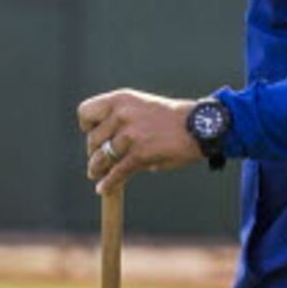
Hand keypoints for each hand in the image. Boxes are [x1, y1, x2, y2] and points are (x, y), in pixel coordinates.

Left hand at [76, 89, 201, 195]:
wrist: (200, 125)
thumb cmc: (171, 119)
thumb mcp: (141, 107)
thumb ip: (121, 120)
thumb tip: (103, 144)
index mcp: (121, 99)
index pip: (86, 112)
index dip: (87, 126)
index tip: (93, 134)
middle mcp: (123, 114)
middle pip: (93, 140)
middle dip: (94, 152)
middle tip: (99, 159)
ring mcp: (131, 135)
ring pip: (102, 158)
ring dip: (97, 169)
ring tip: (96, 174)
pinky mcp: (140, 154)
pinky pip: (117, 173)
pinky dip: (108, 183)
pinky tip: (103, 188)